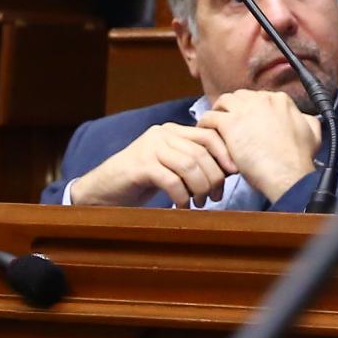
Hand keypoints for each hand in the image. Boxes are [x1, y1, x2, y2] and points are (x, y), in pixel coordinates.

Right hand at [69, 121, 238, 208]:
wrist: (102, 189)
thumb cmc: (140, 180)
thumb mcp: (169, 164)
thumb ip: (191, 159)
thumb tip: (227, 169)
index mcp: (173, 130)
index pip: (209, 135)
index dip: (225, 153)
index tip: (234, 173)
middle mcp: (162, 134)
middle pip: (201, 151)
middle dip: (214, 177)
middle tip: (216, 196)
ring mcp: (150, 148)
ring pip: (189, 165)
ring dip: (200, 188)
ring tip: (200, 203)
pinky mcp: (140, 166)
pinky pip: (171, 180)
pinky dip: (182, 196)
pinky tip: (182, 206)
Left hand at [196, 88, 322, 202]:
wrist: (287, 172)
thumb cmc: (299, 158)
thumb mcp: (313, 133)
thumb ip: (306, 120)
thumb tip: (304, 118)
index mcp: (280, 100)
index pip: (257, 97)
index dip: (249, 109)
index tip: (244, 120)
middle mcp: (262, 99)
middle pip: (239, 96)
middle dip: (232, 108)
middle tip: (227, 122)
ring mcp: (245, 110)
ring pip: (223, 102)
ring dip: (218, 112)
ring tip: (213, 126)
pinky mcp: (230, 124)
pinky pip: (210, 117)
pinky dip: (205, 124)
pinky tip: (205, 134)